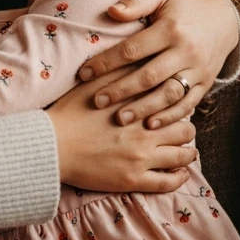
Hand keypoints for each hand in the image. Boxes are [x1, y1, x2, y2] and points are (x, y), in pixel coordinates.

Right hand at [46, 71, 196, 192]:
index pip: (173, 102)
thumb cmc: (70, 112)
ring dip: (187, 152)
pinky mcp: (133, 180)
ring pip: (182, 155)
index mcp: (138, 106)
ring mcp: (141, 157)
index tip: (177, 105)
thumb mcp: (94, 83)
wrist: (51, 144)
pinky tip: (180, 173)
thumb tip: (141, 58)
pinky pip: (168, 182)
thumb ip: (120, 70)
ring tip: (186, 151)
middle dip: (185, 128)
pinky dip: (179, 177)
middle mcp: (145, 131)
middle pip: (185, 128)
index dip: (178, 103)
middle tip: (181, 129)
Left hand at [76, 0, 238, 128]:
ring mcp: (197, 70)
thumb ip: (136, 3)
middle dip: (121, 91)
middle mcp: (186, 51)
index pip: (132, 49)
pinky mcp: (206, 84)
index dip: (106, 63)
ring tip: (119, 118)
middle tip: (97, 101)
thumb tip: (110, 11)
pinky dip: (170, 116)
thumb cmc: (184, 7)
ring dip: (143, 108)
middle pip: (148, 76)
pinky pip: (188, 104)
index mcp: (170, 29)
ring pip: (168, 94)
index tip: (84, 74)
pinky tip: (150, 124)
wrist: (225, 20)